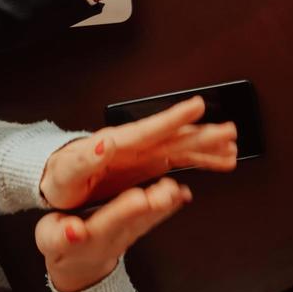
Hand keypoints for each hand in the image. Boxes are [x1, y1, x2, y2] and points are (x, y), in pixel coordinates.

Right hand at [36, 177, 192, 291]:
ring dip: (157, 208)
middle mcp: (105, 241)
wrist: (84, 264)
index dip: (75, 233)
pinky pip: (155, 218)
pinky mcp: (139, 230)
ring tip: (170, 192)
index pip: (72, 237)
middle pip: (117, 227)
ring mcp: (125, 236)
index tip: (78, 228)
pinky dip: (170, 206)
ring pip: (142, 222)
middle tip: (142, 198)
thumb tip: (71, 229)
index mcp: (75, 241)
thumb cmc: (63, 241)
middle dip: (129, 212)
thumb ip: (59, 234)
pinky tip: (182, 193)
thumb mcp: (49, 238)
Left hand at [40, 96, 237, 209]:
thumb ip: (84, 160)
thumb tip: (101, 145)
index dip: (173, 118)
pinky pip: (180, 159)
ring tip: (233, 145)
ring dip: (207, 145)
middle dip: (202, 133)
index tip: (196, 107)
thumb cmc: (61, 180)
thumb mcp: (67, 173)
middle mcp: (135, 146)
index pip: (149, 128)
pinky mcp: (148, 164)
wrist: (60, 184)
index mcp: (116, 144)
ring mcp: (144, 154)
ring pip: (182, 145)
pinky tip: (218, 161)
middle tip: (229, 130)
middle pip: (173, 136)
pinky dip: (200, 160)